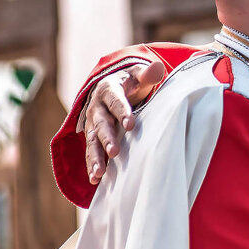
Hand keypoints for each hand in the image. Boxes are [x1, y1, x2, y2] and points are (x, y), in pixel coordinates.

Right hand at [77, 61, 164, 183]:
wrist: (113, 87)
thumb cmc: (131, 82)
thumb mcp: (139, 74)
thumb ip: (148, 73)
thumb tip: (158, 67)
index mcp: (108, 90)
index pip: (114, 101)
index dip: (122, 111)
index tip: (131, 124)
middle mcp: (96, 108)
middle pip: (100, 123)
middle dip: (107, 137)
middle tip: (115, 151)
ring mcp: (92, 124)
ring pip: (91, 141)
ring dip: (95, 157)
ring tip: (99, 173)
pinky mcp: (92, 137)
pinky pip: (90, 151)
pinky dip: (92, 165)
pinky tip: (95, 180)